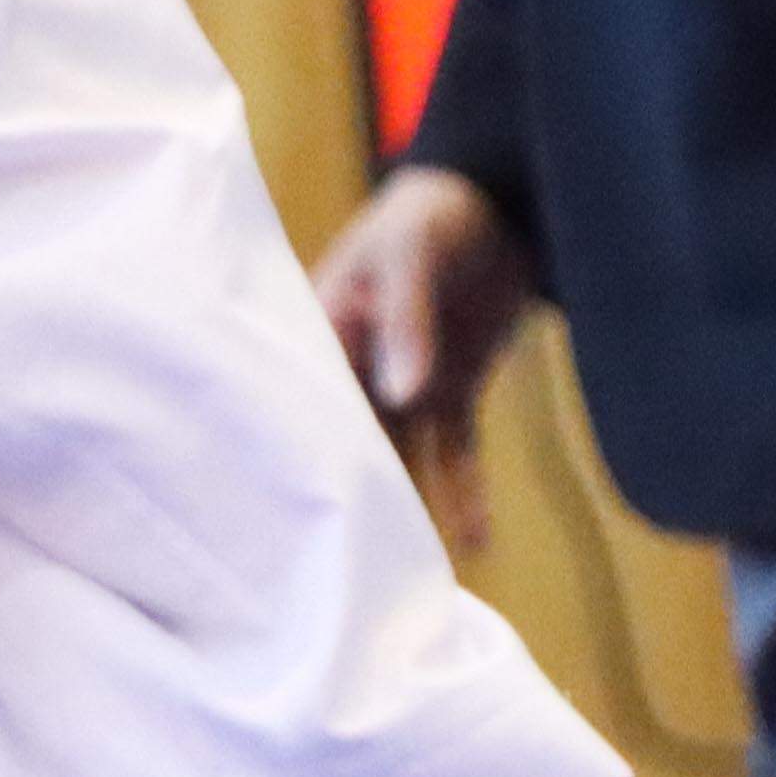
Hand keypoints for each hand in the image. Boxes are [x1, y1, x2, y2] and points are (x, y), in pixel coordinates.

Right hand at [315, 167, 536, 541]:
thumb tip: (404, 394)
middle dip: (339, 499)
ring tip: (400, 575)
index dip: (288, 451)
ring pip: (399, 459)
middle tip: (328, 569)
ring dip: (404, 509)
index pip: (298, 400)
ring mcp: (403, 385)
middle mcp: (354, 368)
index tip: (274, 512)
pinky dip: (465, 494)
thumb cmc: (433, 213)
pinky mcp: (451, 394)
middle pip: (344, 443)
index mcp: (323, 330)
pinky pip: (456, 453)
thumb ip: (406, 318)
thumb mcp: (411, 251)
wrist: (501, 201)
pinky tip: (473, 543)